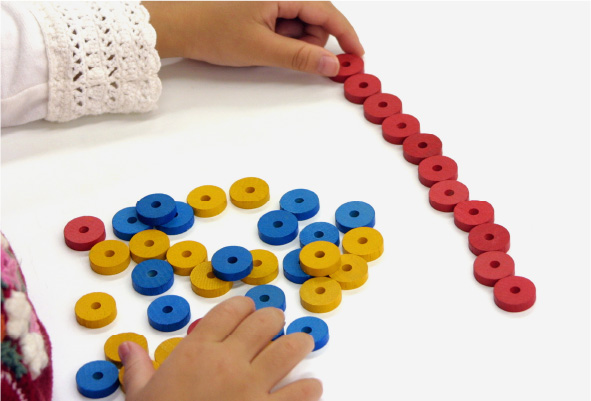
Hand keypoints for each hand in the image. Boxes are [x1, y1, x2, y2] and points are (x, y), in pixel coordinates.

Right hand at [119, 296, 321, 400]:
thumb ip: (139, 368)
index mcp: (197, 351)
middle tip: (276, 324)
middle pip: (264, 322)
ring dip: (299, 343)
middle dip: (274, 319)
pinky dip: (309, 387)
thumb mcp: (140, 396)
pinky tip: (309, 386)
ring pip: (290, 348)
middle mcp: (228, 362)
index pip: (230, 310)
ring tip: (302, 343)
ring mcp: (251, 387)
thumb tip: (128, 347)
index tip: (249, 310)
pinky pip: (301, 392)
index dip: (244, 306)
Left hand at [142, 1, 363, 75]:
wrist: (183, 31)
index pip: (327, 13)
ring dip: (294, 46)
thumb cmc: (215, 32)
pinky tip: (264, 47)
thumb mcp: (262, 48)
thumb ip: (300, 57)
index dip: (345, 35)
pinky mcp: (267, 17)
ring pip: (303, 31)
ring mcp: (274, 7)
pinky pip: (288, 33)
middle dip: (310, 44)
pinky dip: (284, 45)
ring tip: (267, 49)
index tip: (357, 56)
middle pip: (316, 23)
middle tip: (285, 54)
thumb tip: (333, 64)